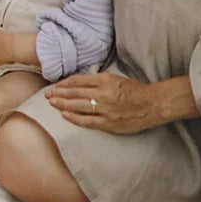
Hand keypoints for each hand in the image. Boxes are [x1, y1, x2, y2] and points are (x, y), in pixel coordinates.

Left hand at [45, 73, 161, 133]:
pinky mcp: (109, 122)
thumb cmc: (135, 90)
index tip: (55, 85)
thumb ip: (98, 80)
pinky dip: (75, 118)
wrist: (153, 104)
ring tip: (51, 103)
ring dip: (62, 104)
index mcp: (104, 80)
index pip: (78, 81)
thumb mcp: (115, 78)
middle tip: (47, 94)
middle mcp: (103, 93)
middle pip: (75, 93)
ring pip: (78, 106)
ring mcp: (106, 109)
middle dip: (59, 93)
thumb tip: (79, 82)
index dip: (64, 83)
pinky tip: (65, 115)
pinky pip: (88, 121)